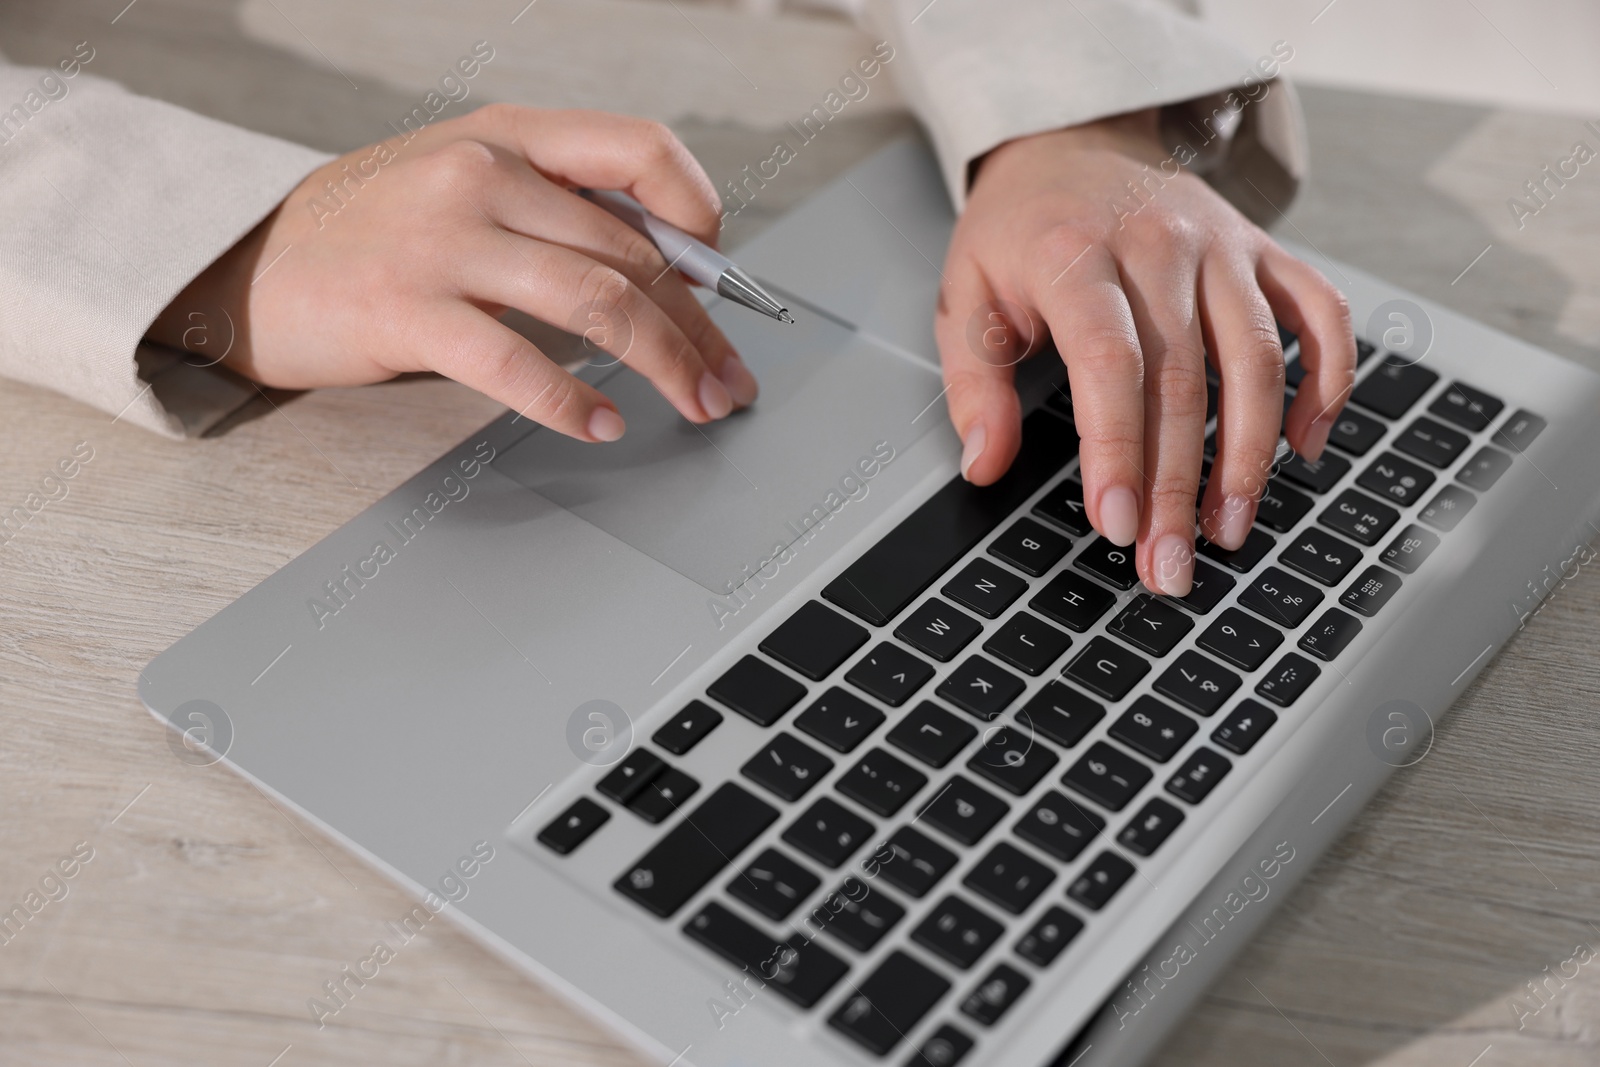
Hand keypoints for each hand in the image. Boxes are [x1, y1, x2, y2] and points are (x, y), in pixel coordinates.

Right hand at [150, 105, 757, 441]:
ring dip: (666, 364)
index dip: (698, 213)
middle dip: (700, 328)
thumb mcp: (464, 186)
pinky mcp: (407, 310)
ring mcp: (443, 240)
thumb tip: (667, 272)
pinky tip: (602, 424)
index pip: (641, 149)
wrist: (247, 266)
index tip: (718, 276)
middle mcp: (481, 175)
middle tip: (729, 381)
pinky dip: (574, 401)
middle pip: (634, 252)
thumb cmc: (371, 233)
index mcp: (507, 137)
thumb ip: (553, 212)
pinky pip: (517, 361)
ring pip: (598, 302)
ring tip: (695, 407)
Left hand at [935, 108, 1354, 594]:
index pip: (1110, 363)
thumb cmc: (1019, 229)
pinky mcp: (1264, 251)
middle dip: (1179, 487)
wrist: (1074, 139)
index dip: (1118, 450)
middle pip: (1184, 380)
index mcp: (1076, 254)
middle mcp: (1160, 245)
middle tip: (1170, 567)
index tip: (1116, 525)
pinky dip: (1327, 382)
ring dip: (1251, 455)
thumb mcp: (965, 295)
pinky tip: (1306, 447)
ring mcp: (1222, 246)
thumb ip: (974, 383)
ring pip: (1258, 358)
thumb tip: (984, 464)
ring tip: (1229, 529)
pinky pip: (1321, 315)